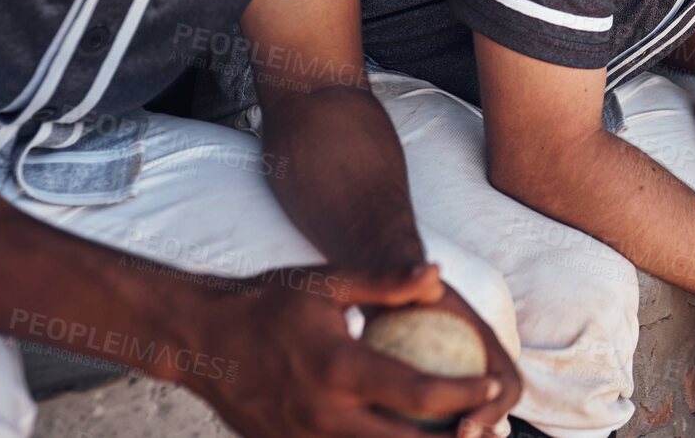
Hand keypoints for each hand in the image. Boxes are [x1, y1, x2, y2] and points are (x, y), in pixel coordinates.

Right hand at [184, 263, 511, 437]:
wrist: (202, 340)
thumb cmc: (269, 301)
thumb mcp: (327, 282)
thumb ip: (385, 281)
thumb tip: (437, 274)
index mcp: (339, 369)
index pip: (416, 391)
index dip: (462, 394)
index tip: (492, 388)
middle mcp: (323, 414)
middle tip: (487, 430)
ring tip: (457, 437)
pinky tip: (406, 437)